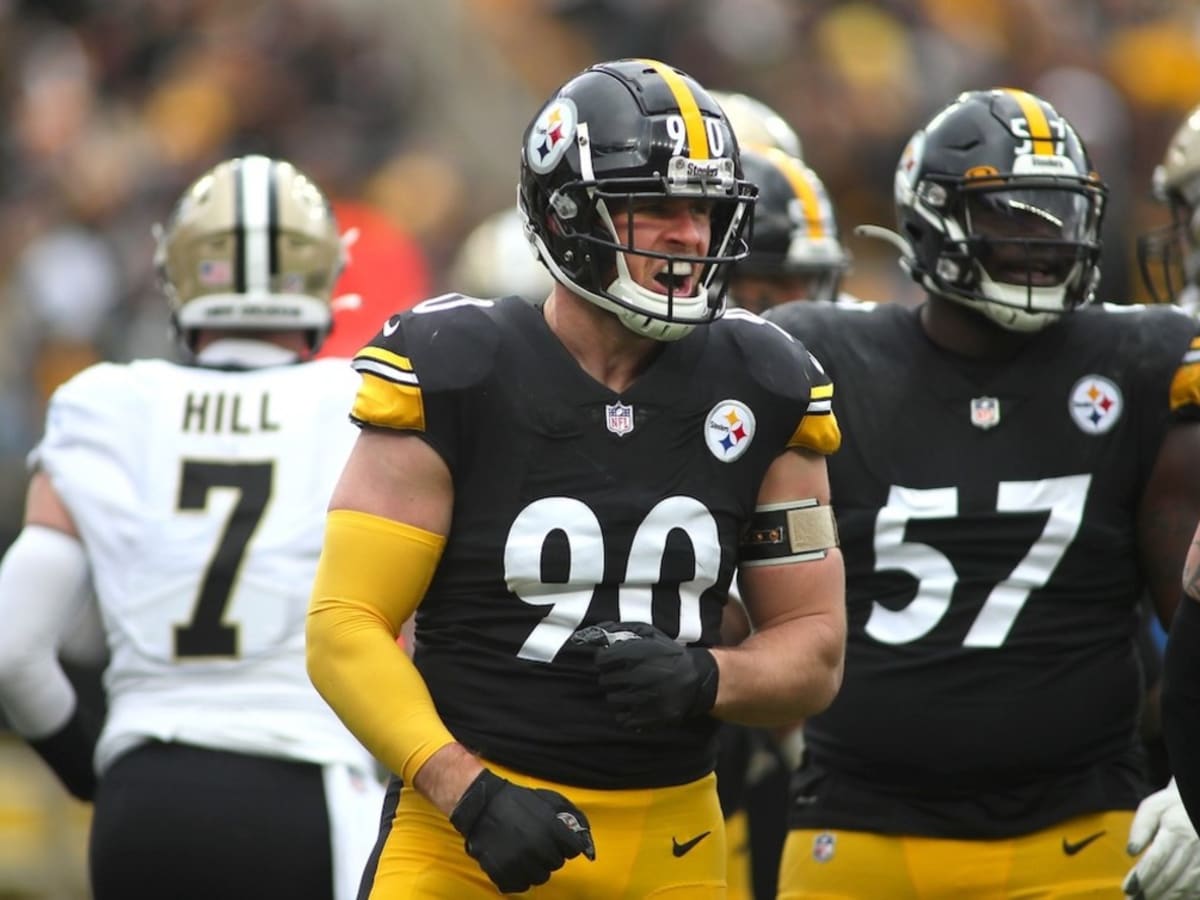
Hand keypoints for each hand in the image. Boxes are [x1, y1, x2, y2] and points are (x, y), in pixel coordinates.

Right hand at [449, 769, 594, 893]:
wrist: (482, 806)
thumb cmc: (519, 801)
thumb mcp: (550, 800)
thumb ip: (573, 818)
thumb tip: (588, 846)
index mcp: (550, 829)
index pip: (573, 850)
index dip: (567, 844)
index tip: (559, 839)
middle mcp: (535, 847)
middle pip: (556, 864)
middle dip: (551, 854)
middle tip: (538, 842)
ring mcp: (517, 863)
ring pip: (540, 877)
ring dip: (536, 867)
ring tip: (526, 851)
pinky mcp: (502, 873)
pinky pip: (520, 886)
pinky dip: (519, 877)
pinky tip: (515, 861)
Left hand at [571, 621, 718, 729]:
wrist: (697, 679)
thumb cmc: (670, 654)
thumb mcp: (651, 633)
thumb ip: (624, 630)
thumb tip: (598, 631)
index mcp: (637, 655)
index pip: (601, 660)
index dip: (605, 660)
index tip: (610, 662)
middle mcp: (638, 677)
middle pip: (604, 681)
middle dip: (612, 677)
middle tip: (623, 676)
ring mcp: (644, 699)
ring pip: (612, 699)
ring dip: (618, 694)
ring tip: (632, 689)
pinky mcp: (650, 717)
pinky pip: (623, 718)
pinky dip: (626, 712)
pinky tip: (636, 704)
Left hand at [1124, 778, 1199, 898]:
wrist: (1196, 804)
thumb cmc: (1172, 807)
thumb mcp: (1153, 808)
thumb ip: (1140, 827)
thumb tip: (1131, 851)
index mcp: (1177, 831)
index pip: (1156, 860)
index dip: (1141, 877)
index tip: (1128, 888)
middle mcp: (1193, 849)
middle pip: (1169, 877)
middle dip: (1150, 892)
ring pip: (1184, 887)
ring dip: (1165, 898)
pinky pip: (1196, 890)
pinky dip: (1183, 898)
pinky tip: (1168, 899)